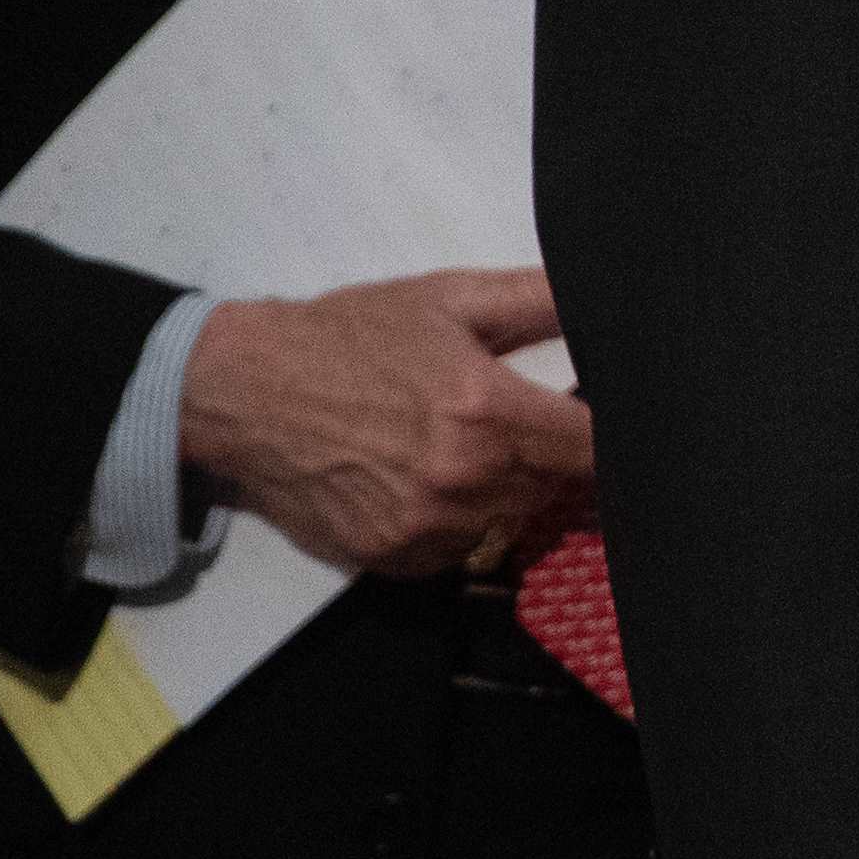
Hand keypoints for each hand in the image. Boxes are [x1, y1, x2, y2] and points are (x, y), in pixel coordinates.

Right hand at [174, 267, 595, 577]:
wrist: (243, 391)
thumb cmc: (348, 337)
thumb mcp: (449, 298)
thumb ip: (540, 299)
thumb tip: (606, 298)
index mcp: (487, 414)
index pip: (597, 450)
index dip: (616, 438)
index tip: (608, 423)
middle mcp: (464, 482)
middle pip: (558, 490)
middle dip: (555, 460)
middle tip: (523, 424)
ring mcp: (427, 529)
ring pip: (511, 524)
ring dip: (508, 494)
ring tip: (468, 448)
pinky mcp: (392, 560)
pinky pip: (460, 550)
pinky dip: (460, 523)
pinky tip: (428, 480)